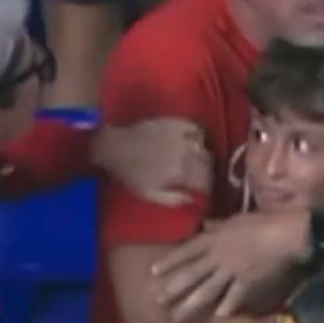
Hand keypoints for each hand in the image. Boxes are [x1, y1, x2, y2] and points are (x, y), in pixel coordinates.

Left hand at [93, 119, 211, 205]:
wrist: (115, 147)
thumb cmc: (131, 174)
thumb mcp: (149, 194)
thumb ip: (173, 199)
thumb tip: (192, 199)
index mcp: (181, 172)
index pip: (206, 180)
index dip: (208, 187)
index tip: (204, 190)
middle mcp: (185, 153)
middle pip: (208, 163)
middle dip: (207, 171)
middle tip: (201, 176)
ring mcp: (181, 135)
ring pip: (203, 146)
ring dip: (203, 155)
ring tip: (197, 160)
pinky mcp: (174, 122)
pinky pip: (195, 128)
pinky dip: (197, 136)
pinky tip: (192, 141)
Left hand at [152, 210, 306, 322]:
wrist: (286, 234)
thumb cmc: (263, 221)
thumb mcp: (236, 219)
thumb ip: (219, 225)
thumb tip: (206, 225)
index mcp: (214, 238)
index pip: (186, 251)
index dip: (169, 262)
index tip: (153, 272)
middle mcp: (218, 256)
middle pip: (191, 274)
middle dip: (173, 288)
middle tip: (157, 300)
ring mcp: (232, 271)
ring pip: (207, 290)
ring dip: (190, 304)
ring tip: (176, 316)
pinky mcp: (248, 283)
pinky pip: (234, 298)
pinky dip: (225, 309)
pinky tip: (215, 320)